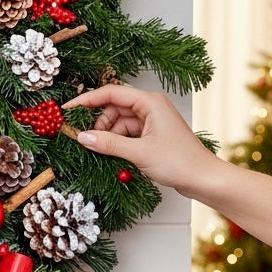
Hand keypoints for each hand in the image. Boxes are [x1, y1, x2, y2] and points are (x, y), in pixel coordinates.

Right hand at [62, 84, 214, 194]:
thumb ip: (107, 143)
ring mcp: (151, 121)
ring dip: (106, 134)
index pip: (110, 93)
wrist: (204, 178)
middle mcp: (150, 107)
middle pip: (113, 107)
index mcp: (150, 102)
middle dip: (97, 123)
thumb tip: (81, 137)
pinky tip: (109, 153)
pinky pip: (126, 132)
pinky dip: (116, 141)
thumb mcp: (138, 152)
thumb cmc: (179, 161)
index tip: (67, 109)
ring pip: (118, 122)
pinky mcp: (151, 134)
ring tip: (98, 150)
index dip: (87, 100)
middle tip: (83, 138)